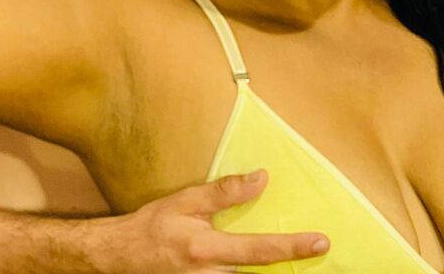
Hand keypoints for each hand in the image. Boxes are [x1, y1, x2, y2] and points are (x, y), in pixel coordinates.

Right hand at [86, 171, 329, 272]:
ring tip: (288, 250)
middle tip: (309, 247)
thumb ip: (224, 192)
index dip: (292, 247)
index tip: (321, 242)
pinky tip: (254, 260)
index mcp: (206, 249)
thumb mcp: (186, 201)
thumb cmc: (155, 225)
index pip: (259, 249)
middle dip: (284, 261)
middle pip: (258, 273)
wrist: (122, 255)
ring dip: (264, 267)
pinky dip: (246, 269)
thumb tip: (261, 179)